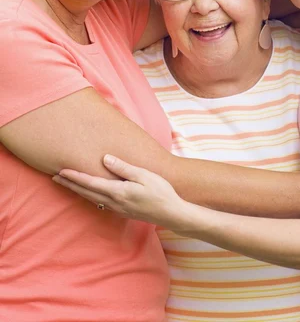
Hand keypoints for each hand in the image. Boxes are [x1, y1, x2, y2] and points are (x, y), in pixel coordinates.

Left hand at [53, 155, 185, 227]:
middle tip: (54, 177)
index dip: (75, 177)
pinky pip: (99, 202)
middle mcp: (114, 202)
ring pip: (91, 199)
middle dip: (70, 184)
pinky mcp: (122, 211)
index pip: (90, 183)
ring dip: (77, 191)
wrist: (171, 213)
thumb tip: (104, 159)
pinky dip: (88, 196)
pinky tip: (88, 193)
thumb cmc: (161, 191)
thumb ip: (123, 168)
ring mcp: (117, 208)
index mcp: (118, 192)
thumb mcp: (144, 175)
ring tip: (66, 183)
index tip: (61, 171)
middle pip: (86, 192)